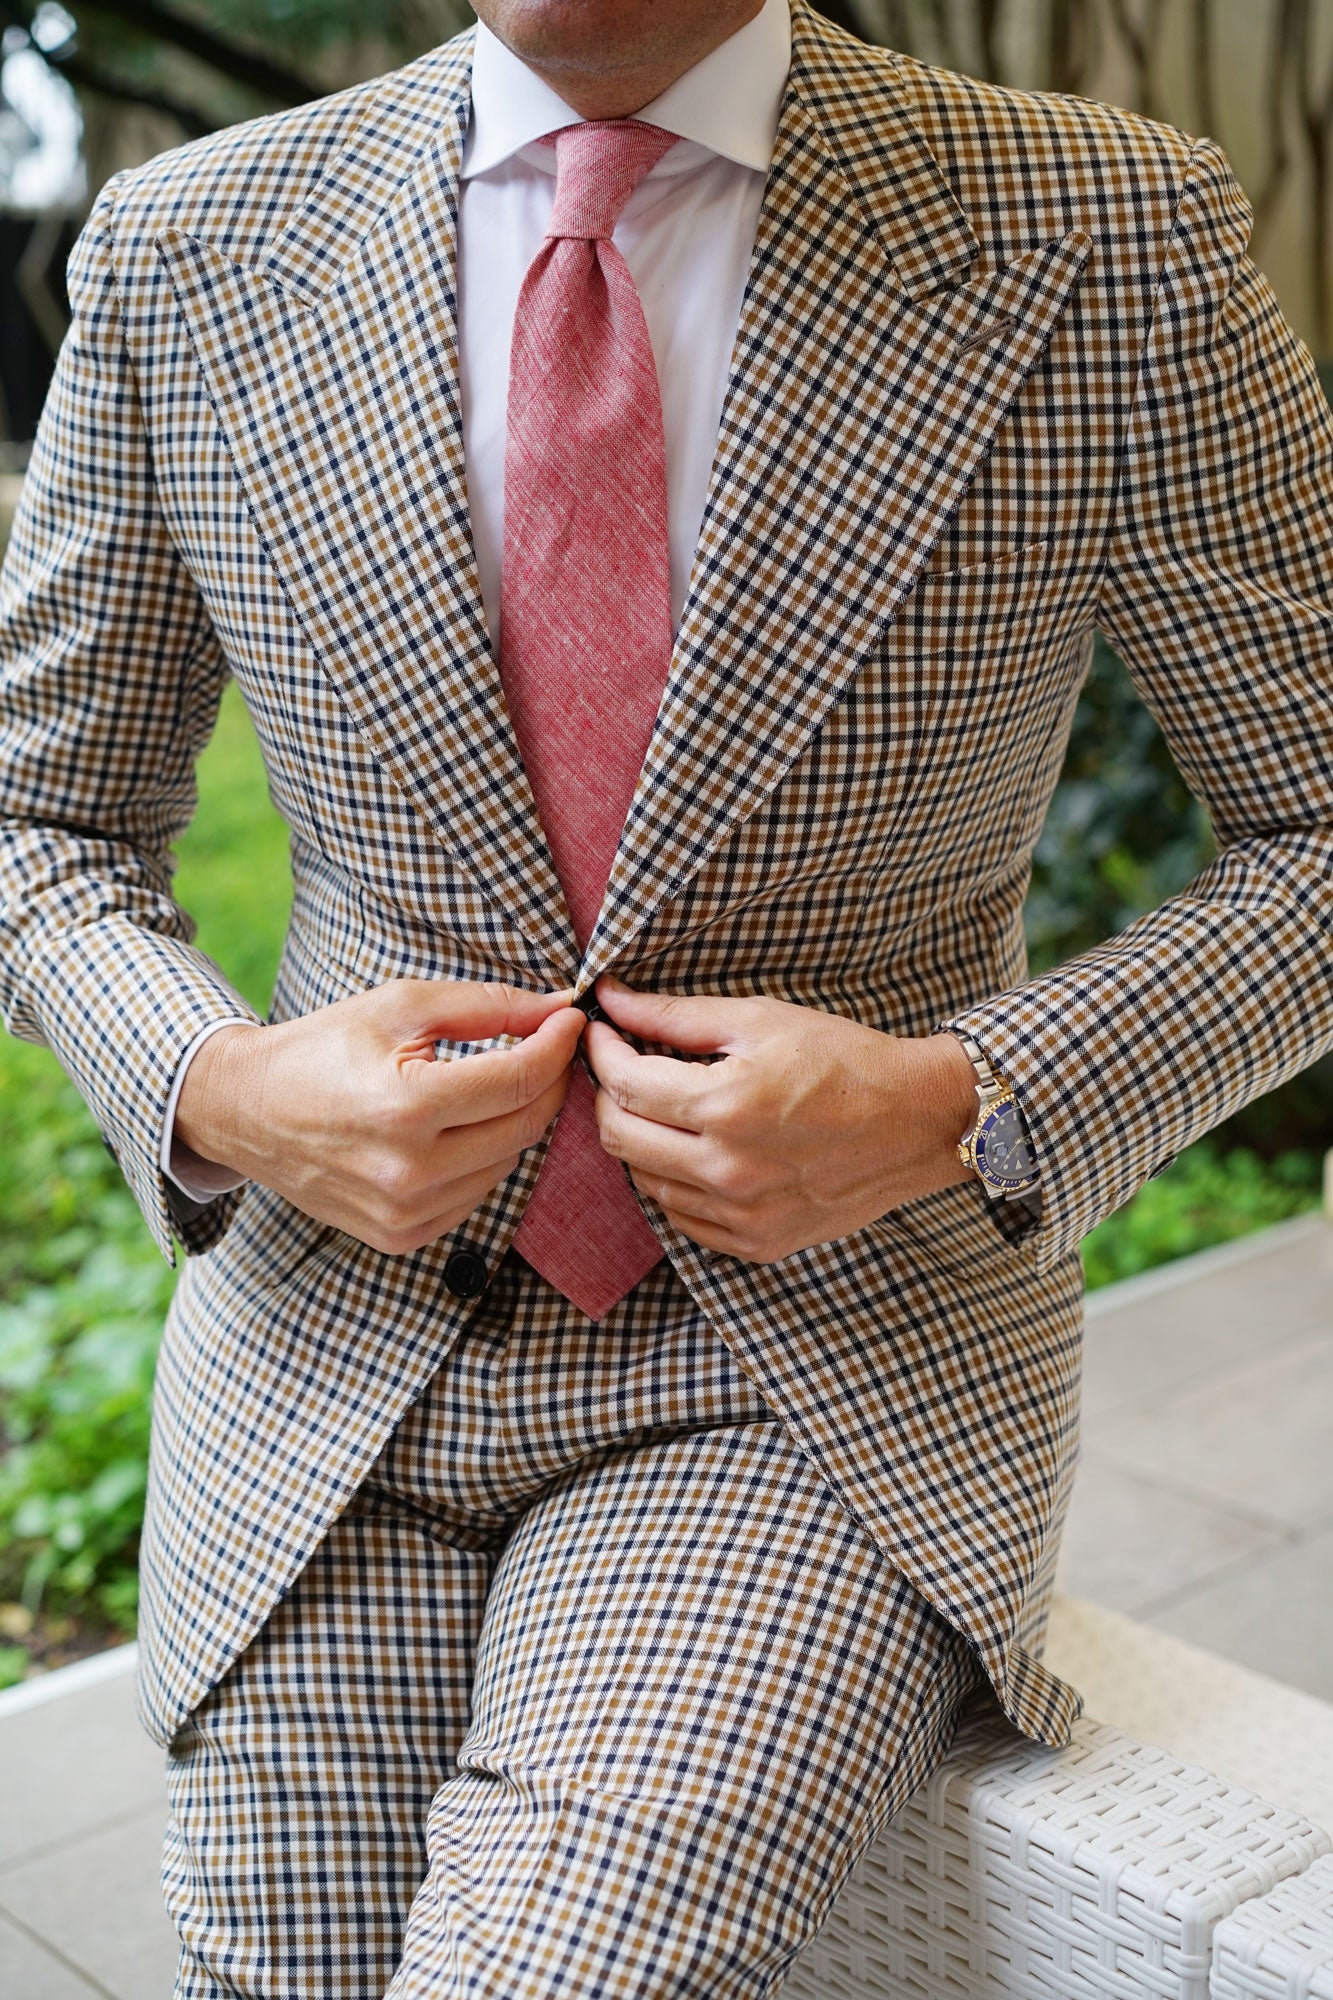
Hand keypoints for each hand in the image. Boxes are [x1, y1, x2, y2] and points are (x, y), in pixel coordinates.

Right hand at [175, 979, 584, 1253]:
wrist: (246, 1110)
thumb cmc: (323, 1048)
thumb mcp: (400, 1006)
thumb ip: (487, 1005)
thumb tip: (557, 1008)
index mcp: (406, 1107)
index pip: (519, 1080)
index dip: (557, 1045)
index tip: (570, 1020)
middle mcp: (409, 1171)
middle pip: (524, 1127)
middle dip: (547, 1082)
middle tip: (546, 1048)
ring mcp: (405, 1213)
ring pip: (507, 1164)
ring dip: (514, 1122)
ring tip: (493, 1086)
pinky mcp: (401, 1236)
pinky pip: (477, 1197)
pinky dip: (483, 1159)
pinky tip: (459, 1129)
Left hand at [583, 975, 978, 1262]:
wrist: (918, 1122)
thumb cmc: (844, 1061)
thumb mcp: (761, 1020)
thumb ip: (676, 1016)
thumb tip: (611, 999)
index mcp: (725, 1107)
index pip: (623, 1083)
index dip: (601, 1051)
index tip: (603, 1031)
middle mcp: (727, 1170)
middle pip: (619, 1137)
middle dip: (607, 1096)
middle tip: (623, 1068)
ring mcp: (742, 1215)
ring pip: (644, 1182)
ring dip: (640, 1139)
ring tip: (665, 1108)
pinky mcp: (758, 1243)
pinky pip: (683, 1219)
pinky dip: (674, 1183)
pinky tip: (695, 1151)